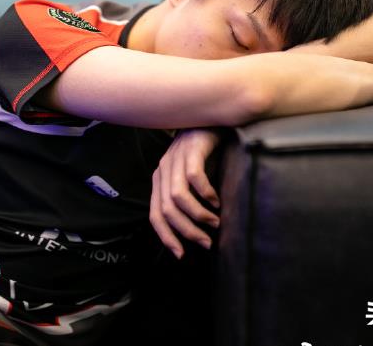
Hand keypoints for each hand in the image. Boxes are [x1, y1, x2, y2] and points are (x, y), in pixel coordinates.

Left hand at [150, 128, 221, 258]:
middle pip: (167, 210)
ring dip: (197, 215)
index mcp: (160, 180)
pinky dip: (205, 193)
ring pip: (178, 197)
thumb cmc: (203, 152)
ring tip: (215, 222)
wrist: (211, 118)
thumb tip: (196, 229)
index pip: (155, 215)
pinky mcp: (190, 149)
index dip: (166, 237)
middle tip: (206, 242)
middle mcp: (163, 170)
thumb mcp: (189, 176)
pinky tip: (216, 201)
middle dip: (187, 231)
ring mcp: (175, 159)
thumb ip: (187, 197)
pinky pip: (193, 177)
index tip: (181, 254)